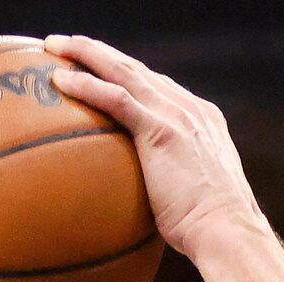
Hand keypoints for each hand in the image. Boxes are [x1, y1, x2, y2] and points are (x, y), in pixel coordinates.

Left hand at [45, 35, 263, 257]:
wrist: (230, 233)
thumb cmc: (213, 233)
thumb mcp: (198, 198)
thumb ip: (177, 185)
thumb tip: (154, 205)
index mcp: (203, 121)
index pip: (158, 85)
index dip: (126, 72)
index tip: (99, 68)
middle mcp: (191, 109)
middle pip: (138, 69)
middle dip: (100, 52)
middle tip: (66, 46)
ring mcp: (178, 116)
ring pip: (124, 71)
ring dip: (85, 54)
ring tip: (54, 47)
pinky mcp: (161, 130)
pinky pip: (116, 98)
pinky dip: (86, 84)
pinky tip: (59, 80)